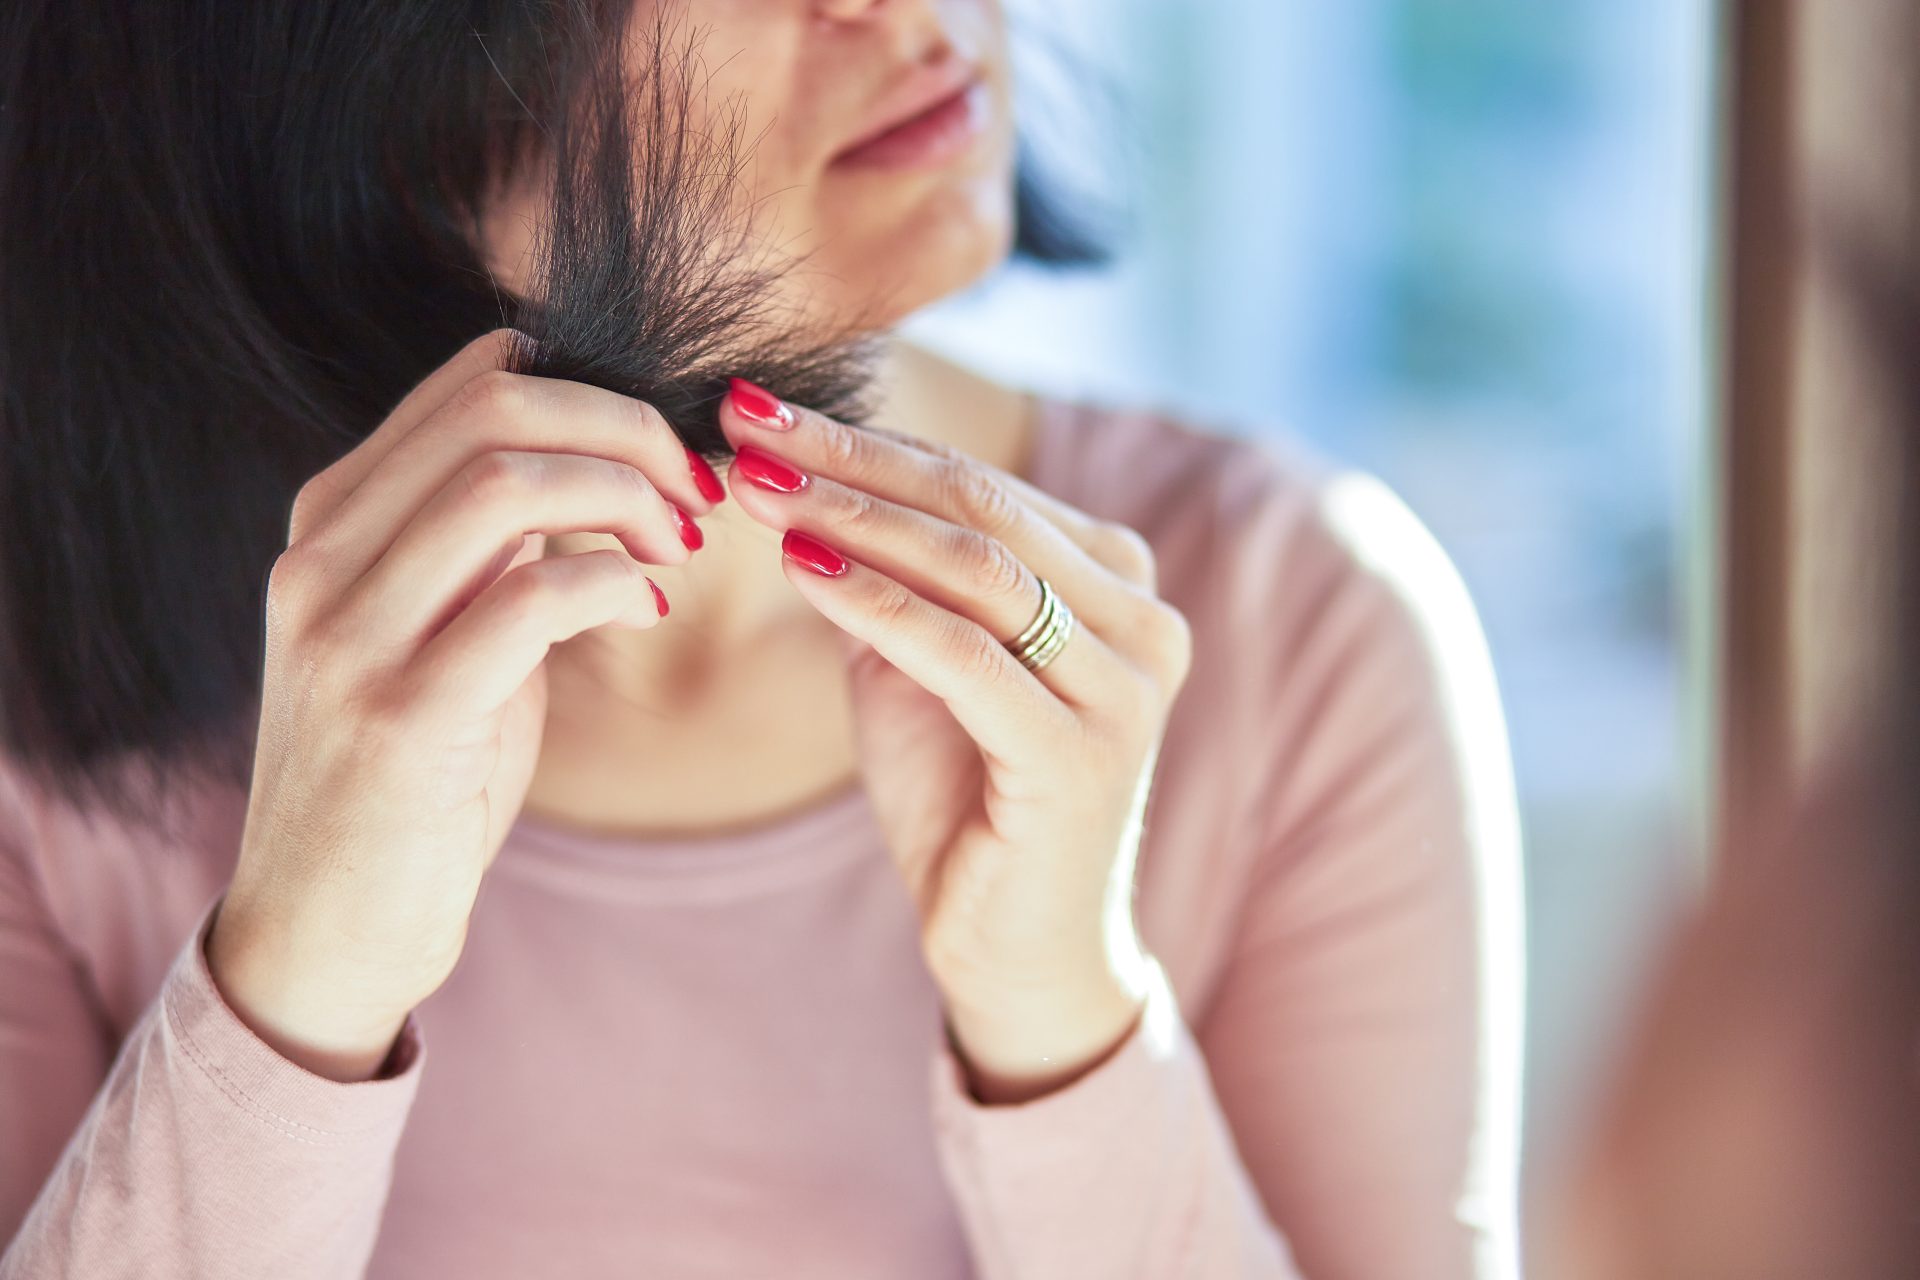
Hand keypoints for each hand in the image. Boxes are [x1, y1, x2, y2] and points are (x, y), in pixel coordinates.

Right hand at [207, 330, 721, 1080]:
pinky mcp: (398, 717)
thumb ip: (489, 546)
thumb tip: (591, 459)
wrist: (326, 930)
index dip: (595, 393)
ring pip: (507, 486)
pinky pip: (531, 598)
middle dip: (626, 432)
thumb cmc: (409, 777)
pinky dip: (614, 586)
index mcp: (330, 522)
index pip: (472, 384)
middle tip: (694, 492)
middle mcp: (320, 561)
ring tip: (677, 547)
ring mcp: (348, 637)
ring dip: (627, 500)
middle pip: (495, 415)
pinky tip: (648, 611)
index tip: (664, 452)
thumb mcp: (441, 634)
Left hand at [717, 379, 1193, 1102]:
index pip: (980, 486)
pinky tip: (799, 567)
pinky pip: (965, 653)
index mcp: (1117, 587)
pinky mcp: (1083, 755)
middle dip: (851, 459)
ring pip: (977, 568)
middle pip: (981, 509)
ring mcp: (1125, 689)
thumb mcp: (918, 667)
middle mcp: (1144, 623)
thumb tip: (798, 478)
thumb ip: (888, 578)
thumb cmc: (966, 804)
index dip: (866, 440)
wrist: (1015, 951)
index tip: (759, 407)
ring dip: (851, 515)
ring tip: (754, 484)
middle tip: (746, 421)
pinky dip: (875, 602)